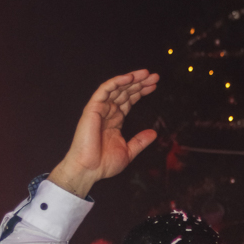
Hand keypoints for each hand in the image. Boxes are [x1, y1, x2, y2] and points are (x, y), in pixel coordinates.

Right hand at [48, 69, 158, 197]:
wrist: (89, 170)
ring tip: (147, 74)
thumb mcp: (128, 151)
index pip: (129, 101)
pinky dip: (117, 82)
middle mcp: (108, 112)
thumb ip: (140, 141)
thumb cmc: (104, 164)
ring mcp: (100, 109)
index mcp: (115, 120)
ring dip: (132, 79)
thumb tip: (154, 133)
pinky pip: (105, 90)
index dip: (141, 92)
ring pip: (117, 87)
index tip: (154, 86)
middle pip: (125, 92)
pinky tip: (130, 78)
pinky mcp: (93, 108)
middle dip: (140, 83)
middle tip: (155, 76)